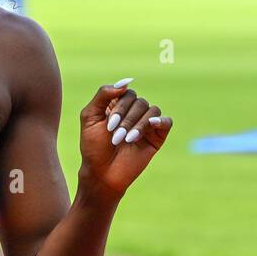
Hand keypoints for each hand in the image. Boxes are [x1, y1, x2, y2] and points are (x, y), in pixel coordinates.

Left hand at [78, 77, 171, 199]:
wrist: (102, 173)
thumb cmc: (93, 146)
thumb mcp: (89, 116)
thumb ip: (103, 94)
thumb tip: (127, 82)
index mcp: (117, 105)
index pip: (126, 93)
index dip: (120, 107)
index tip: (108, 125)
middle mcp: (133, 112)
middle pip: (139, 101)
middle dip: (127, 119)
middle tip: (116, 136)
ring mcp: (146, 124)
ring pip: (151, 110)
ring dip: (138, 124)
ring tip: (127, 140)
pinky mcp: (157, 137)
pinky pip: (166, 121)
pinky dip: (160, 121)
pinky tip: (150, 127)